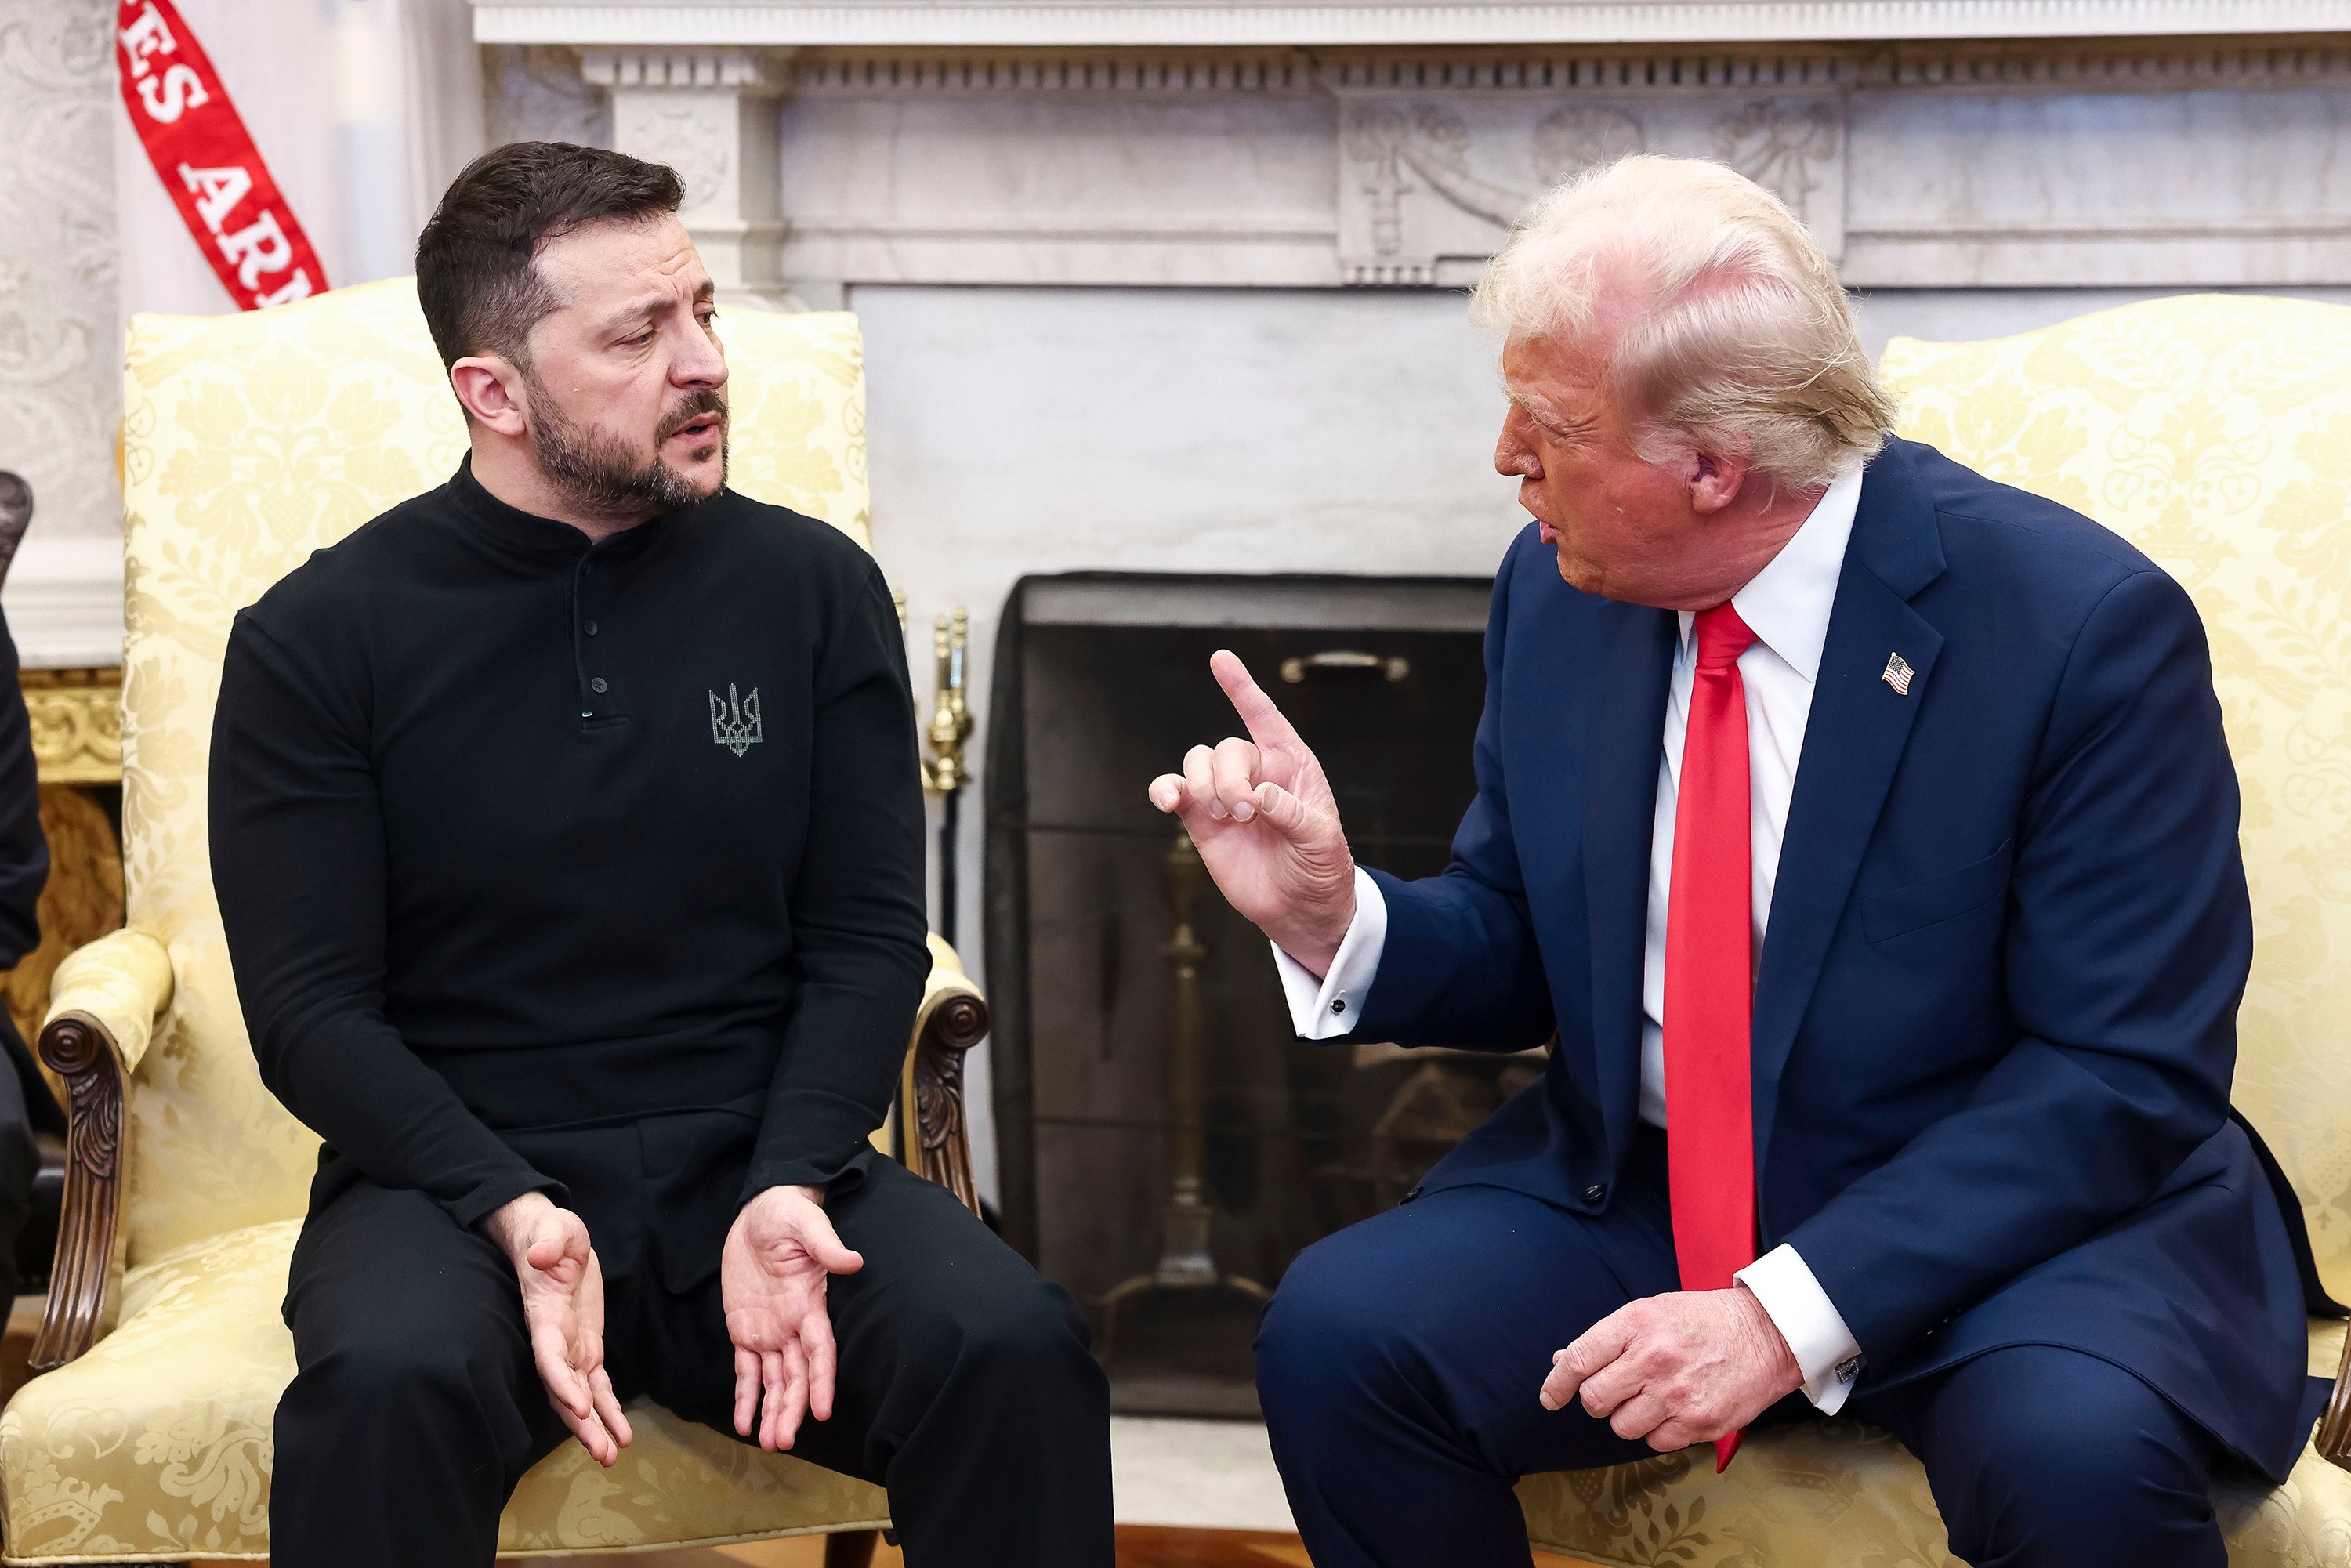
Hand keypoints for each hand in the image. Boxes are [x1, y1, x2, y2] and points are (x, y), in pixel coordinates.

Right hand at [483, 1192, 631, 1465]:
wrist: (551, 1239)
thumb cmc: (551, 1233)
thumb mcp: (554, 1229)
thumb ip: (549, 1242)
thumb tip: (541, 1254)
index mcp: (545, 1316)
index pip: (550, 1356)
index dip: (562, 1383)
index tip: (580, 1407)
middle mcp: (555, 1339)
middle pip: (564, 1389)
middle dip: (581, 1422)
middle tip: (602, 1452)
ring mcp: (571, 1345)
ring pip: (582, 1394)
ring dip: (595, 1426)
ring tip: (612, 1454)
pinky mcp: (587, 1345)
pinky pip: (598, 1383)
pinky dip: (608, 1408)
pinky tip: (622, 1434)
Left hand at [723, 1184, 863, 1451]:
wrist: (759, 1211)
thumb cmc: (787, 1213)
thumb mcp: (806, 1224)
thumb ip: (826, 1245)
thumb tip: (853, 1262)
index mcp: (809, 1304)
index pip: (819, 1350)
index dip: (822, 1381)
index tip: (823, 1411)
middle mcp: (793, 1325)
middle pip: (796, 1376)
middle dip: (792, 1409)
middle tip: (783, 1441)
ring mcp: (769, 1331)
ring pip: (774, 1381)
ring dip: (773, 1412)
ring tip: (769, 1443)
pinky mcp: (745, 1329)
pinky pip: (745, 1370)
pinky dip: (745, 1397)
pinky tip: (744, 1424)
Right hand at [1145, 650, 1356, 973]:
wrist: (1299, 907)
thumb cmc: (1320, 866)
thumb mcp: (1321, 840)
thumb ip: (1293, 814)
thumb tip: (1260, 796)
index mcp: (1291, 765)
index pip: (1265, 717)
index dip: (1242, 688)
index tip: (1221, 659)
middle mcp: (1256, 772)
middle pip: (1226, 749)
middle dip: (1229, 778)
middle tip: (1245, 812)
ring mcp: (1224, 794)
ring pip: (1197, 762)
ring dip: (1204, 785)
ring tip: (1224, 817)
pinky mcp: (1201, 819)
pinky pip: (1173, 790)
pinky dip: (1164, 790)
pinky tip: (1168, 801)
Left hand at [1539, 1288, 1801, 1451]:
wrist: (1768, 1334)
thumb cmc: (1705, 1321)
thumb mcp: (1652, 1312)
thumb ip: (1607, 1339)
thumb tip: (1561, 1362)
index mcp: (1637, 1323)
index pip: (1579, 1360)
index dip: (1557, 1383)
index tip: (1550, 1398)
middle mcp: (1653, 1358)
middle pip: (1595, 1399)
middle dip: (1598, 1400)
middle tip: (1617, 1391)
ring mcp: (1676, 1393)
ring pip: (1622, 1426)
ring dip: (1630, 1417)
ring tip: (1653, 1398)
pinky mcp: (1699, 1422)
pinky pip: (1655, 1442)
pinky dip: (1658, 1432)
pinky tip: (1675, 1410)